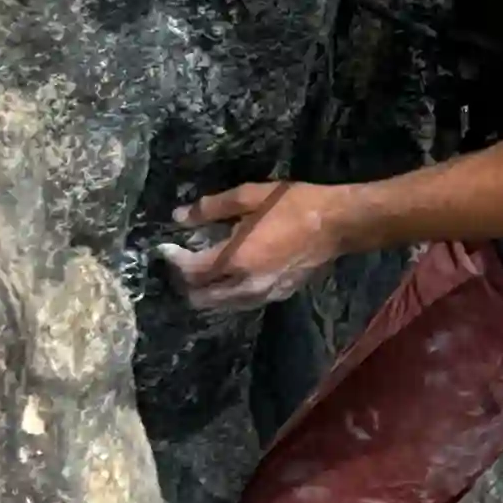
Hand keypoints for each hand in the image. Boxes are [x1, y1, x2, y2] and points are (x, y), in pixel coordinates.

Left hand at [158, 176, 349, 314]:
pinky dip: (226, 294)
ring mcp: (262, 294)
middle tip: (183, 260)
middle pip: (200, 297)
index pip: (191, 270)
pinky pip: (240, 303)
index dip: (173, 260)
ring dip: (205, 291)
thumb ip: (211, 208)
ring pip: (219, 305)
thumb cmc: (293, 204)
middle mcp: (245, 284)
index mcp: (236, 259)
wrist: (337, 224)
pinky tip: (230, 275)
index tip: (165, 247)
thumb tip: (180, 217)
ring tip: (203, 269)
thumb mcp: (249, 196)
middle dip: (185, 281)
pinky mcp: (276, 296)